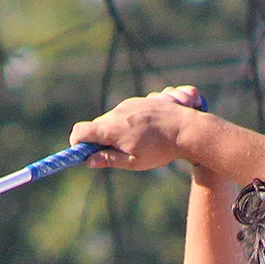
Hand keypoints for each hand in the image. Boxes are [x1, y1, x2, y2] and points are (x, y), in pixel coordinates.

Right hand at [71, 87, 206, 170]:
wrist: (188, 129)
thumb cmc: (161, 150)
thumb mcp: (133, 162)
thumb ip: (109, 160)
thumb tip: (88, 161)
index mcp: (113, 128)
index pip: (81, 131)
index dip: (77, 143)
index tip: (82, 153)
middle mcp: (118, 112)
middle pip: (97, 126)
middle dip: (99, 139)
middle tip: (113, 154)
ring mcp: (129, 104)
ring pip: (112, 119)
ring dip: (115, 131)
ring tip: (136, 143)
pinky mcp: (140, 100)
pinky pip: (126, 112)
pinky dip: (128, 122)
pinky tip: (146, 133)